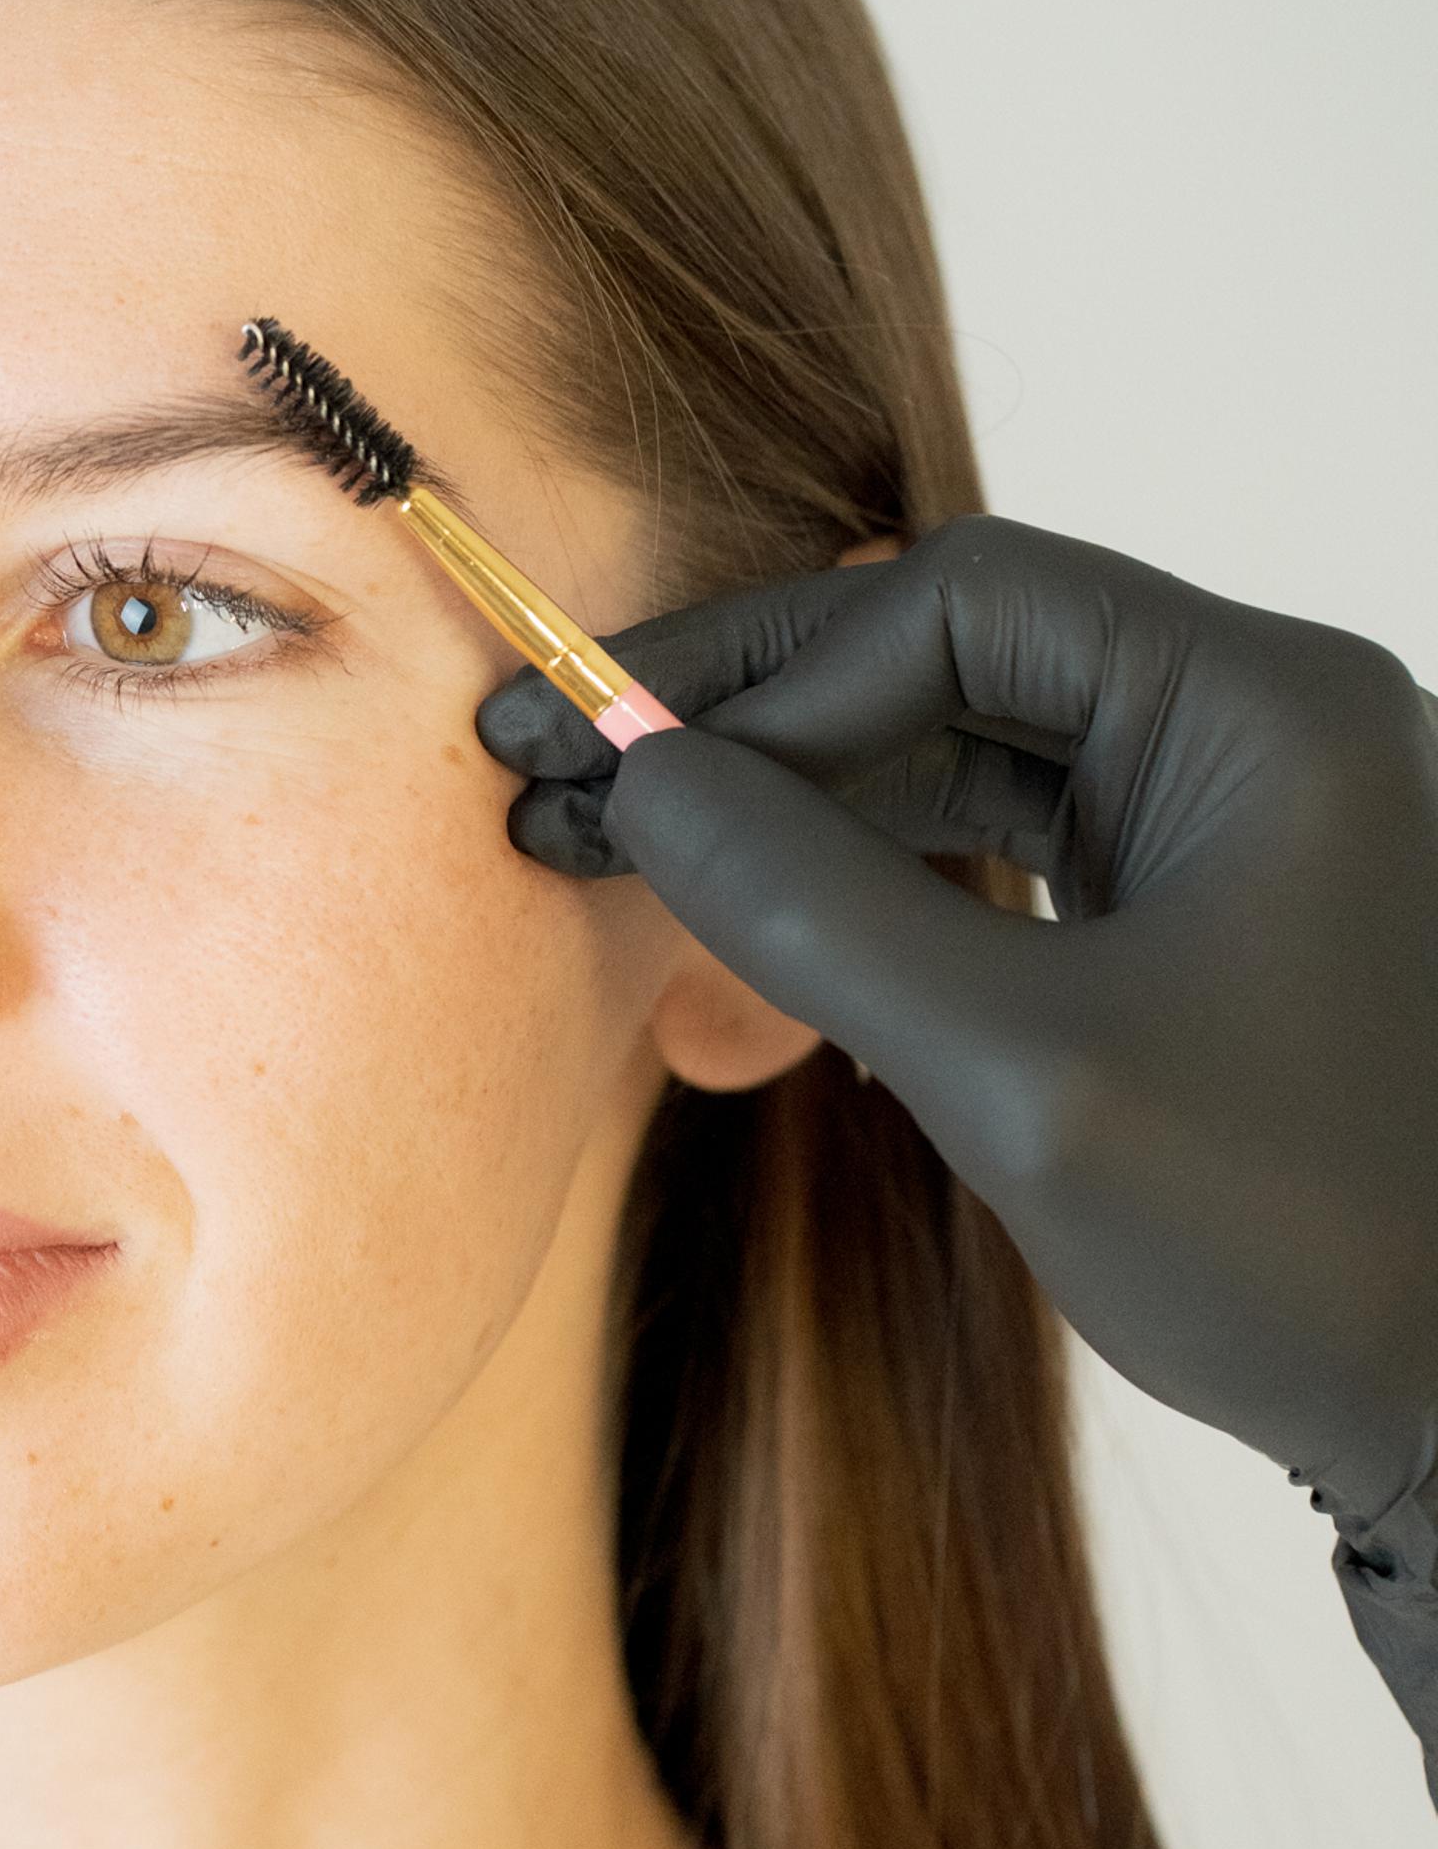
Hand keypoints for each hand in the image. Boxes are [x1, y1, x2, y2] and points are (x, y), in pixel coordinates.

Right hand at [472, 513, 1437, 1533]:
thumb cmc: (1294, 1246)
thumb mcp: (1018, 1071)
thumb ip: (814, 906)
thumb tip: (638, 780)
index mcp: (1258, 706)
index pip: (957, 602)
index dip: (772, 679)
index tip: (631, 776)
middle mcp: (1247, 720)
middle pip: (940, 647)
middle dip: (743, 713)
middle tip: (554, 756)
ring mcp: (1220, 808)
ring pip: (950, 736)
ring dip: (780, 787)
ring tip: (606, 836)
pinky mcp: (1187, 897)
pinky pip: (992, 828)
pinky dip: (857, 859)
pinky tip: (741, 900)